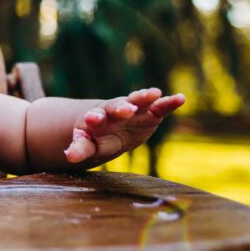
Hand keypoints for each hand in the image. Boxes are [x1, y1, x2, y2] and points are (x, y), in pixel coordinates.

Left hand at [64, 88, 184, 163]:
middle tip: (125, 109)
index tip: (90, 119)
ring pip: (136, 101)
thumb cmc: (96, 136)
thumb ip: (80, 148)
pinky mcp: (149, 113)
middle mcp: (113, 111)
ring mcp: (132, 109)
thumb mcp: (88, 144)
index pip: (93, 119)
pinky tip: (180, 98)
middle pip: (115, 107)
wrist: (109, 123)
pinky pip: (159, 107)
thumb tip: (69, 156)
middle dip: (120, 108)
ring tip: (153, 93)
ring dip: (143, 97)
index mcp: (95, 119)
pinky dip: (169, 103)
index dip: (93, 119)